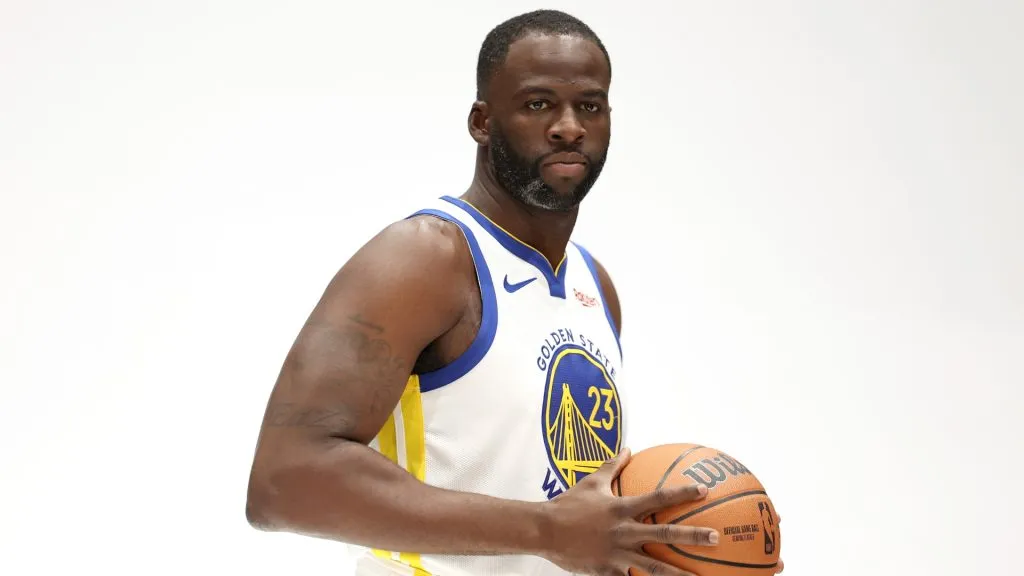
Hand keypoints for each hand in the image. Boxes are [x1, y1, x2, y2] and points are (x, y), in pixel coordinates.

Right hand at [538, 448, 717, 575]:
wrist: (544, 531)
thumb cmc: (568, 504)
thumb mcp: (592, 481)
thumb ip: (613, 465)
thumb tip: (628, 448)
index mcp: (622, 508)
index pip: (658, 497)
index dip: (682, 493)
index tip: (704, 491)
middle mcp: (624, 531)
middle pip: (665, 533)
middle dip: (693, 535)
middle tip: (716, 538)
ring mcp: (617, 554)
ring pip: (654, 567)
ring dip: (678, 574)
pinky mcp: (608, 571)